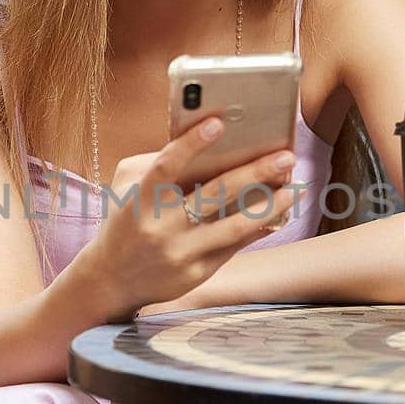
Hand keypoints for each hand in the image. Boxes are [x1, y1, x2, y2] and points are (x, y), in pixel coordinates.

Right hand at [86, 117, 296, 318]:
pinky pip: (235, 246)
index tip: (218, 123)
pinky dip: (258, 227)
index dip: (190, 144)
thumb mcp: (125, 188)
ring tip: (293, 187)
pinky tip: (278, 212)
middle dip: (255, 173)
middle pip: (214, 195)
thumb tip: (201, 144)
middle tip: (285, 156)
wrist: (111, 281)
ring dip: (269, 204)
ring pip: (234, 225)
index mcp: (138, 203)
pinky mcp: (197, 273)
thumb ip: (154, 163)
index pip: (166, 167)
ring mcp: (181, 254)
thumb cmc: (124, 223)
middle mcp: (161, 229)